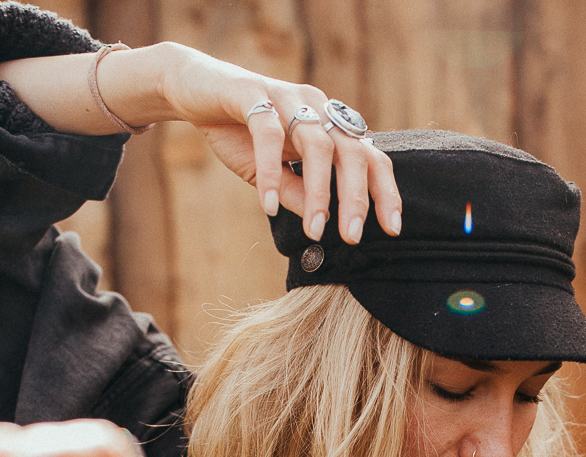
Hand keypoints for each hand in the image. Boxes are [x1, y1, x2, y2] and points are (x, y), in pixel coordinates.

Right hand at [152, 44, 401, 242]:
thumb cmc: (239, 133)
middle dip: (356, 197)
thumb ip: (298, 192)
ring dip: (319, 191)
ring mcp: (287, 97)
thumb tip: (322, 225)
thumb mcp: (273, 173)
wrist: (193, 91)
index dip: (385, 191)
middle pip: (351, 152)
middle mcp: (317, 107)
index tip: (392, 228)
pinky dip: (272, 171)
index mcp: (328, 125)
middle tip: (352, 236)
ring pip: (318, 144)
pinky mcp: (253, 93)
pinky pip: (269, 133)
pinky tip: (269, 205)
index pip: (370, 157)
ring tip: (314, 230)